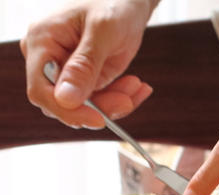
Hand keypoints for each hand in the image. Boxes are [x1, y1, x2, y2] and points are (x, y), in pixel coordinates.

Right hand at [21, 0, 157, 127]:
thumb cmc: (112, 2)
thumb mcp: (103, 31)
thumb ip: (85, 65)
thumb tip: (66, 99)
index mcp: (41, 42)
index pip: (42, 92)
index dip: (68, 111)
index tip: (99, 119)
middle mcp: (48, 60)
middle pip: (65, 104)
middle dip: (100, 107)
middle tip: (129, 98)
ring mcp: (67, 71)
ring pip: (86, 107)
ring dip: (116, 104)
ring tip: (138, 86)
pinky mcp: (86, 79)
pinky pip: (100, 102)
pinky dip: (121, 99)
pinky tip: (138, 87)